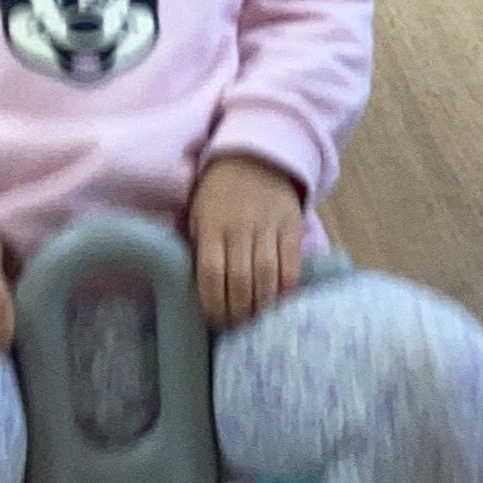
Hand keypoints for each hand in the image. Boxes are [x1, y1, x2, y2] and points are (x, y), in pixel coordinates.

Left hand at [190, 154, 304, 329]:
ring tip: (256, 319)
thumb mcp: (197, 212)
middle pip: (241, 279)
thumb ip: (197, 244)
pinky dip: (287, 287)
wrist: (255, 156)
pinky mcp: (291, 225)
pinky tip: (280, 301)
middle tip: (236, 326)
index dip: (213, 303)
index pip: (212, 273)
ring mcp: (268, 226)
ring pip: (267, 275)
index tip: (214, 320)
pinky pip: (292, 263)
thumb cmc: (219, 192)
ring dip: (262, 304)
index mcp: (212, 225)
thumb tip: (191, 284)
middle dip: (238, 310)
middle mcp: (240, 227)